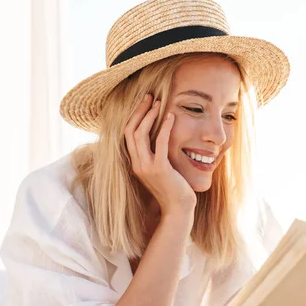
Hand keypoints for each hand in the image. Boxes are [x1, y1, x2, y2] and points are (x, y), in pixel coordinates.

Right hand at [124, 95, 196, 214]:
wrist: (178, 208)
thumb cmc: (172, 189)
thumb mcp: (159, 170)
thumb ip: (154, 155)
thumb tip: (158, 137)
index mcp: (135, 163)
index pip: (127, 134)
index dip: (135, 117)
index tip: (144, 103)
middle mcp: (137, 164)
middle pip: (130, 131)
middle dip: (139, 111)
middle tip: (149, 97)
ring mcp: (147, 167)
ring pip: (140, 135)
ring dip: (149, 116)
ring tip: (158, 103)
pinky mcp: (160, 169)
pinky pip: (159, 143)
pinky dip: (164, 127)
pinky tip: (171, 117)